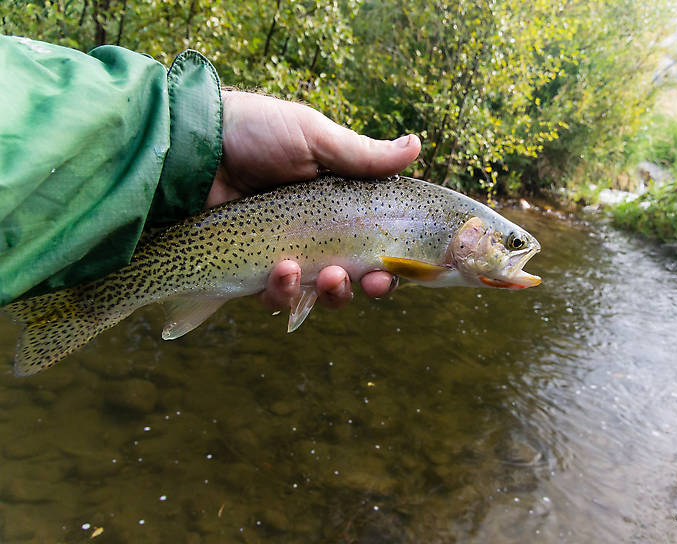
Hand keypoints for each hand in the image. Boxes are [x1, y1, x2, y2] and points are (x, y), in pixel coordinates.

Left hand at [207, 91, 420, 310]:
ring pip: (316, 294)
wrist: (192, 145)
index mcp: (335, 204)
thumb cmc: (255, 131)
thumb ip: (364, 155)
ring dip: (330, 292)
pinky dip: (283, 292)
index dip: (389, 262)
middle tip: (369, 281)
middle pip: (352, 276)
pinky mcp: (249, 270)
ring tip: (328, 276)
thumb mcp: (315, 138)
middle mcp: (312, 233)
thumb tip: (416, 146)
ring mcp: (281, 253)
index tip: (397, 269)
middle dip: (365, 284)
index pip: (372, 242)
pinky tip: (282, 271)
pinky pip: (275, 297)